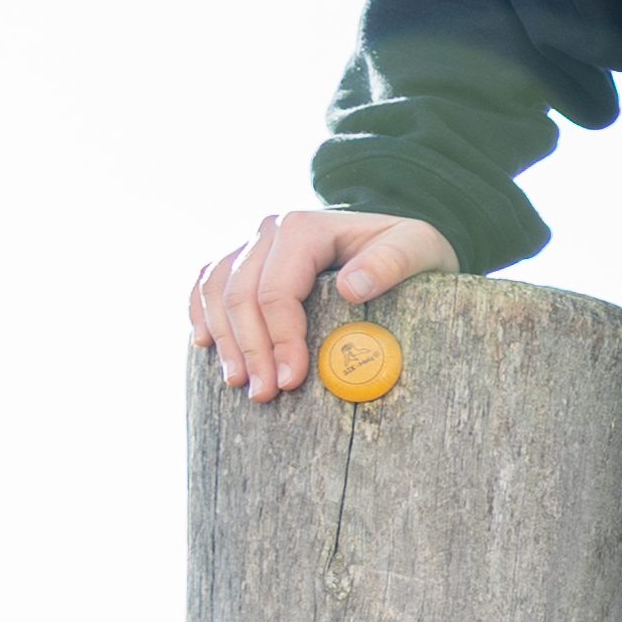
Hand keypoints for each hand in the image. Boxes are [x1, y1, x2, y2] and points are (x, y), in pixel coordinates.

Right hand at [190, 208, 457, 400]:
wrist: (398, 240)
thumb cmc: (411, 248)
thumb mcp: (418, 247)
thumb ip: (390, 263)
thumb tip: (349, 288)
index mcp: (304, 227)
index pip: (277, 290)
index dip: (279, 339)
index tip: (290, 380)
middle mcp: (270, 230)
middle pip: (241, 295)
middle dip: (250, 349)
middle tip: (264, 394)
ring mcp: (253, 244)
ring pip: (216, 290)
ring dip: (223, 339)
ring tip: (239, 383)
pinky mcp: (245, 260)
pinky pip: (209, 284)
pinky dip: (203, 313)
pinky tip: (205, 345)